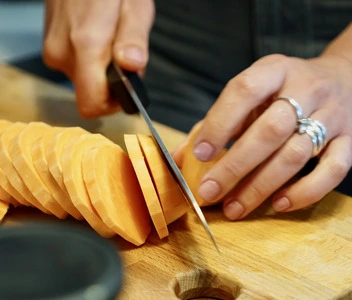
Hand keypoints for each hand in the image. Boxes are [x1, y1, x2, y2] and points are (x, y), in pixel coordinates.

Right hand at [43, 0, 154, 117]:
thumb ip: (133, 40)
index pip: (91, 104)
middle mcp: (62, 52)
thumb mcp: (134, 7)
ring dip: (100, 69)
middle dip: (110, 83)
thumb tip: (132, 67)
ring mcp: (52, 48)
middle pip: (89, 93)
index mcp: (85, 44)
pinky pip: (73, 65)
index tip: (126, 91)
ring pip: (82, 79)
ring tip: (109, 38)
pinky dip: (88, 58)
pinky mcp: (50, 44)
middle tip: (123, 54)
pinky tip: (96, 35)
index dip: (112, 104)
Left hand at [184, 51, 351, 219]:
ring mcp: (332, 115)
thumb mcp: (251, 91)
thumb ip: (217, 120)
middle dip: (235, 165)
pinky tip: (278, 204)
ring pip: (296, 154)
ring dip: (261, 186)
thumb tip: (180, 157)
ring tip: (234, 207)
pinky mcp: (349, 139)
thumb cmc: (283, 90)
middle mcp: (306, 89)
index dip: (220, 123)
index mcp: (274, 70)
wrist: (340, 78)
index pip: (244, 91)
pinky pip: (333, 170)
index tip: (199, 154)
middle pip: (271, 130)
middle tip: (209, 191)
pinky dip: (305, 192)